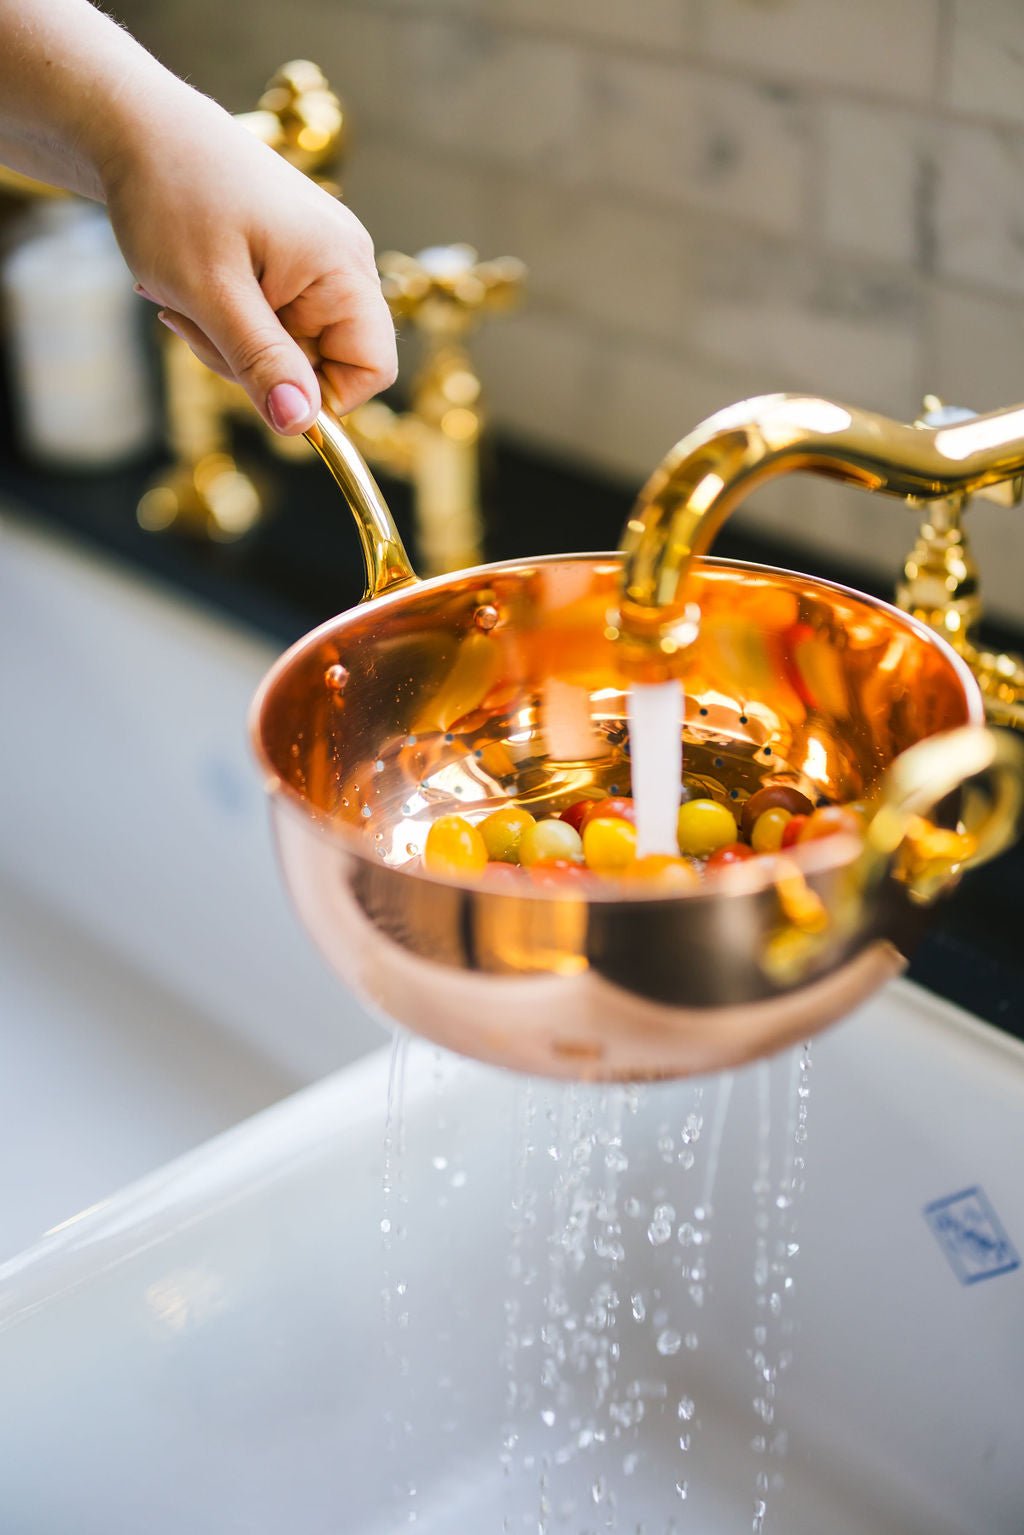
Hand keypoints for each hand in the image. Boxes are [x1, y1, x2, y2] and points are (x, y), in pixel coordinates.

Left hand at [104, 87, 396, 434]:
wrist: (135, 125)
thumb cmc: (172, 194)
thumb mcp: (211, 292)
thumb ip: (261, 360)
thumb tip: (299, 425)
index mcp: (342, 266)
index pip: (372, 370)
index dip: (321, 396)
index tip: (258, 384)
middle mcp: (343, 262)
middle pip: (324, 363)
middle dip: (257, 364)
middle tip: (197, 325)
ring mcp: (316, 259)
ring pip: (289, 346)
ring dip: (233, 342)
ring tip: (186, 299)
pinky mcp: (288, 259)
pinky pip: (271, 319)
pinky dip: (229, 318)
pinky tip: (195, 288)